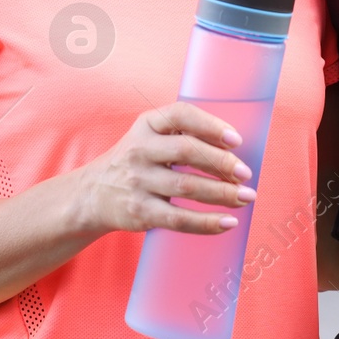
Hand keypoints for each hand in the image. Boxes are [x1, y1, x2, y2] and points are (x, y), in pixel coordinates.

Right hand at [70, 101, 256, 236]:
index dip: (210, 125)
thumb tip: (234, 150)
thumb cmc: (136, 161)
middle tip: (246, 173)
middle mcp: (140, 150)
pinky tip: (228, 221)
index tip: (236, 140)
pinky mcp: (140, 212)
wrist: (92, 194)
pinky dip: (207, 222)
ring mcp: (138, 181)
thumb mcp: (149, 137)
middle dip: (221, 163)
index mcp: (147, 124)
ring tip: (246, 196)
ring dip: (222, 193)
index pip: (181, 115)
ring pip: (187, 187)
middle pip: (187, 152)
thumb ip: (183, 134)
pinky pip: (179, 219)